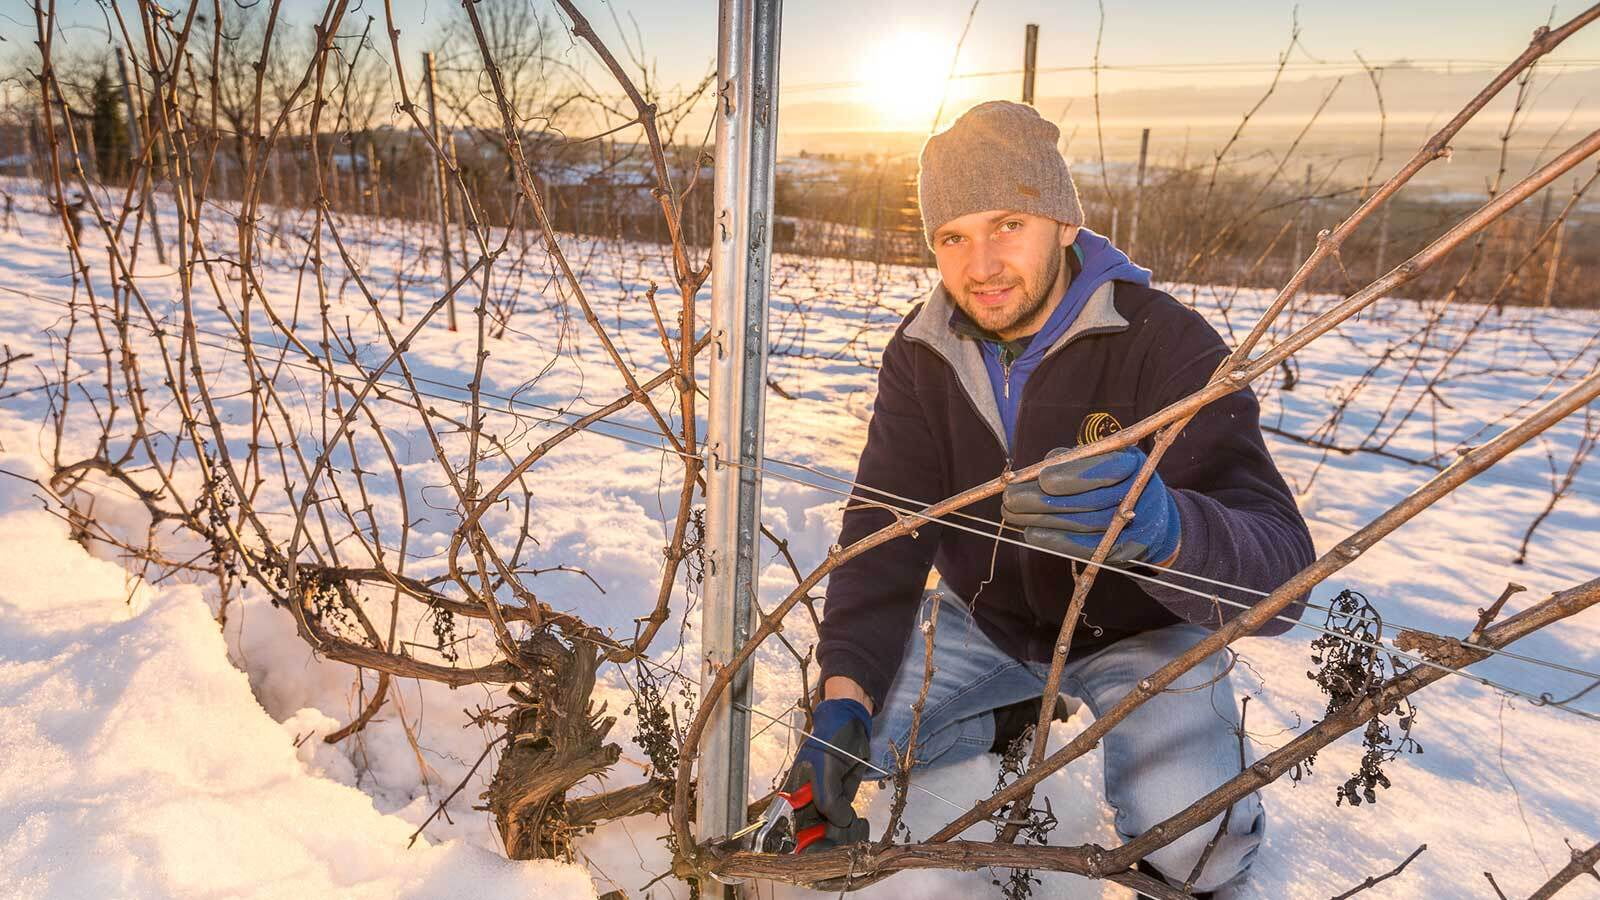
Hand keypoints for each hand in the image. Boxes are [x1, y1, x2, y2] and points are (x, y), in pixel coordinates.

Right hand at [780, 698, 872, 851]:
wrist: (851, 725)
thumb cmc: (831, 741)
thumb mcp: (825, 767)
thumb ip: (827, 798)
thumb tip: (838, 822)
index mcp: (792, 796)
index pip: (788, 831)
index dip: (800, 845)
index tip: (818, 845)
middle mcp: (805, 806)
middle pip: (811, 840)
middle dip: (830, 841)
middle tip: (846, 829)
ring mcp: (824, 808)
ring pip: (831, 837)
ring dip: (847, 836)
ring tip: (858, 823)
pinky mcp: (842, 806)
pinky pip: (845, 828)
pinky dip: (855, 831)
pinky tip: (861, 823)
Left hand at [1002, 445, 1181, 565]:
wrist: (1152, 517)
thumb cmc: (1114, 480)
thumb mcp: (1099, 459)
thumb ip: (1072, 460)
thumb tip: (1038, 468)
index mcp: (1132, 465)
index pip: (1104, 470)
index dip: (1072, 476)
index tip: (1041, 479)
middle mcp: (1137, 496)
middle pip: (1088, 501)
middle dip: (1044, 500)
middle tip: (1009, 498)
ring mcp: (1133, 527)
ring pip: (1083, 525)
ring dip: (1042, 520)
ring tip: (1011, 514)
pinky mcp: (1122, 552)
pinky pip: (1085, 548)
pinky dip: (1056, 541)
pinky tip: (1032, 534)